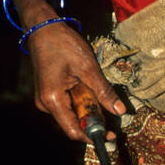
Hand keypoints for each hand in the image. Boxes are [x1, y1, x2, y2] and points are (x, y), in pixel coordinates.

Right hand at [28, 23, 125, 140]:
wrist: (43, 28)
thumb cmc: (63, 44)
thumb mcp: (88, 68)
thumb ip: (104, 92)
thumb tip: (121, 111)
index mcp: (53, 100)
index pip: (74, 131)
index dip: (93, 136)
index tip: (111, 136)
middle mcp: (45, 104)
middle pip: (74, 123)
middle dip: (93, 118)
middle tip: (109, 104)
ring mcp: (45, 100)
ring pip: (72, 114)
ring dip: (87, 107)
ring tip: (93, 85)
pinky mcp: (49, 94)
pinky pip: (67, 105)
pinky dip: (81, 100)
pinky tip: (86, 84)